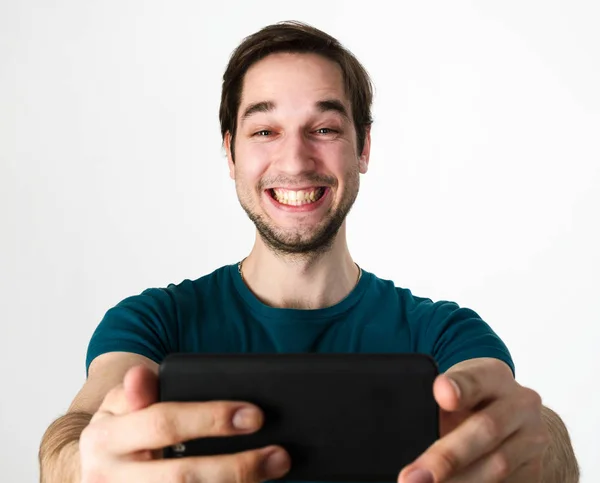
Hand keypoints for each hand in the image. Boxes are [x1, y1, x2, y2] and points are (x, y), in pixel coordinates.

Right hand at [79, 365, 290, 482]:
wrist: (97, 468)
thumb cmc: (122, 428)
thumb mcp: (122, 402)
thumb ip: (139, 390)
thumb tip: (140, 375)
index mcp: (103, 437)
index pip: (164, 425)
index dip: (211, 419)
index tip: (255, 416)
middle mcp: (108, 477)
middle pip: (182, 477)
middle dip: (236, 466)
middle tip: (278, 454)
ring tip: (273, 470)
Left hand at [398, 358, 548, 481]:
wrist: (512, 423)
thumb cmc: (470, 403)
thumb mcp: (454, 390)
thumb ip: (435, 401)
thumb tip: (409, 426)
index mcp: (494, 375)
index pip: (476, 378)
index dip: (459, 387)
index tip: (442, 394)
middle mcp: (521, 404)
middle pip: (486, 429)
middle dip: (446, 457)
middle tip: (412, 477)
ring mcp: (533, 439)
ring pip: (497, 466)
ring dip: (458, 482)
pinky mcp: (535, 470)